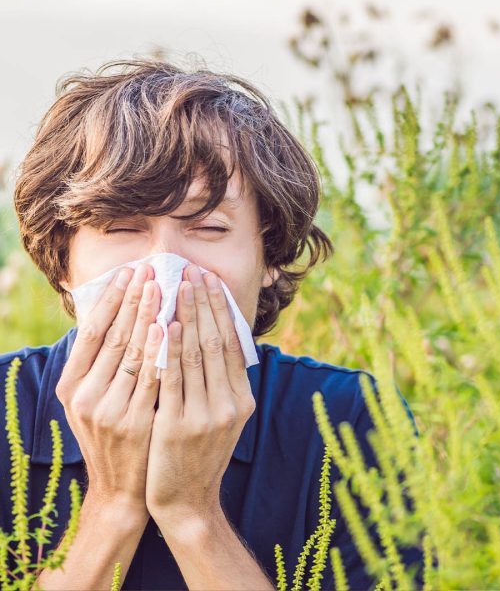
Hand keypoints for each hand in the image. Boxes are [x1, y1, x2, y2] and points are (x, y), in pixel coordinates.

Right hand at [56, 263, 161, 518]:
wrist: (122, 490)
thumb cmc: (112, 436)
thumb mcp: (93, 402)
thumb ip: (100, 365)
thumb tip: (116, 317)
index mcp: (71, 387)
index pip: (91, 332)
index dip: (110, 300)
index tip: (127, 272)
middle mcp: (85, 396)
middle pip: (112, 336)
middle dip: (133, 300)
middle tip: (149, 269)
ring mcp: (109, 410)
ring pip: (131, 352)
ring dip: (148, 315)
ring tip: (162, 285)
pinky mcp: (135, 423)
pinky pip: (151, 378)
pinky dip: (160, 350)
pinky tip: (168, 325)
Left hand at [145, 265, 255, 522]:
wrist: (187, 499)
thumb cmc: (200, 452)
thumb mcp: (223, 417)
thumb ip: (223, 381)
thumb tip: (219, 337)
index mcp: (242, 399)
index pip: (233, 344)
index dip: (222, 310)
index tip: (211, 281)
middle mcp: (230, 404)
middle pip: (216, 342)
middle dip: (204, 303)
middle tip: (194, 272)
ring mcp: (205, 415)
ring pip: (195, 354)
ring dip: (186, 316)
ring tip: (177, 286)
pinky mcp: (177, 425)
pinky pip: (172, 378)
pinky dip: (169, 349)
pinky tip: (163, 324)